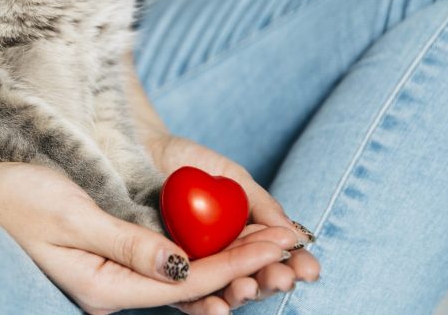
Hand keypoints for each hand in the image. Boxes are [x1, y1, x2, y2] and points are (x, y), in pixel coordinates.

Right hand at [0, 144, 290, 314]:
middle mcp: (111, 286)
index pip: (186, 281)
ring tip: (273, 240)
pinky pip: (166, 256)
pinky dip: (201, 245)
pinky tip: (226, 235)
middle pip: (193, 284)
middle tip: (292, 241)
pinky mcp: (108, 250)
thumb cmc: (13, 192)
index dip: (236, 261)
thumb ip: (127, 243)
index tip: (279, 239)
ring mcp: (110, 270)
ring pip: (184, 272)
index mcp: (101, 287)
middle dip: (245, 263)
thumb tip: (183, 268)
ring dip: (229, 257)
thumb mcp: (70, 215)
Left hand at [147, 134, 320, 312]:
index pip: (274, 256)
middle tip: (282, 278)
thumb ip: (260, 204)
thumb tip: (295, 235)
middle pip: (253, 278)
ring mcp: (194, 265)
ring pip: (222, 291)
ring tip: (248, 287)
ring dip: (240, 293)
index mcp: (245, 234)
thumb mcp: (231, 176)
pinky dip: (202, 304)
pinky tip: (217, 308)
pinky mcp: (164, 274)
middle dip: (270, 281)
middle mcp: (223, 255)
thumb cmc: (187, 161)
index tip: (309, 269)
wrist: (139, 149)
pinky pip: (184, 295)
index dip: (294, 265)